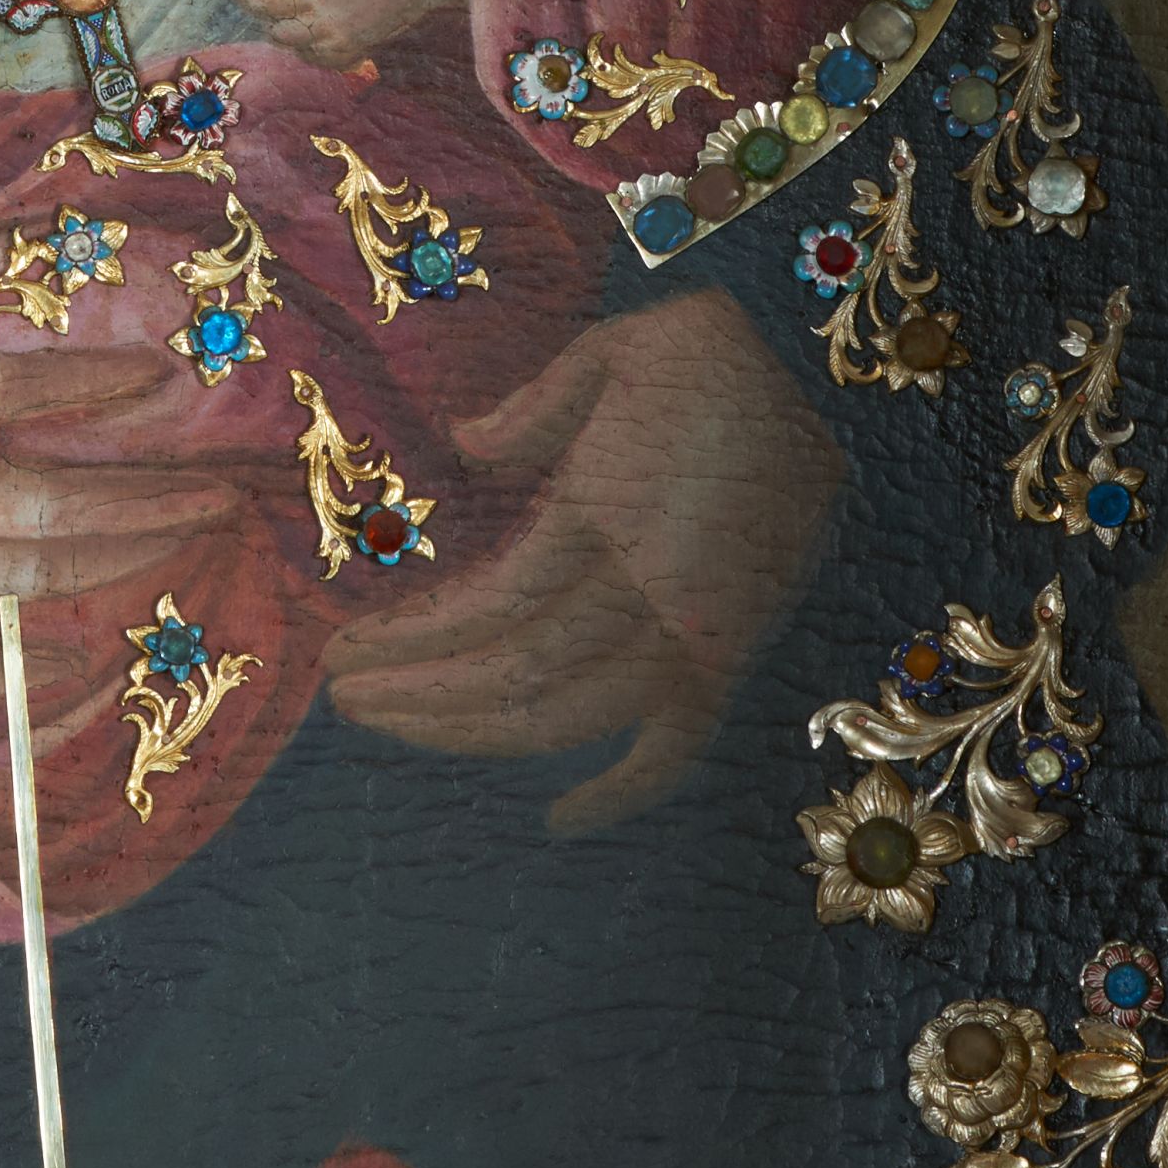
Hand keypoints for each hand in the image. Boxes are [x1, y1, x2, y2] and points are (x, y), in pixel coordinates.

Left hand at [321, 288, 840, 830]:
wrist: (827, 376)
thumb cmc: (709, 352)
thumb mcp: (612, 352)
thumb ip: (532, 409)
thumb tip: (464, 445)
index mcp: (606, 518)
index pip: (485, 610)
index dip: (407, 643)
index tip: (340, 653)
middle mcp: (648, 595)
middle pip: (511, 678)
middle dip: (418, 697)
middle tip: (343, 699)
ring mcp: (693, 636)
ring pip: (567, 719)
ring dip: (472, 732)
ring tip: (397, 723)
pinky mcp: (728, 654)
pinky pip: (675, 747)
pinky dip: (621, 791)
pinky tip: (559, 815)